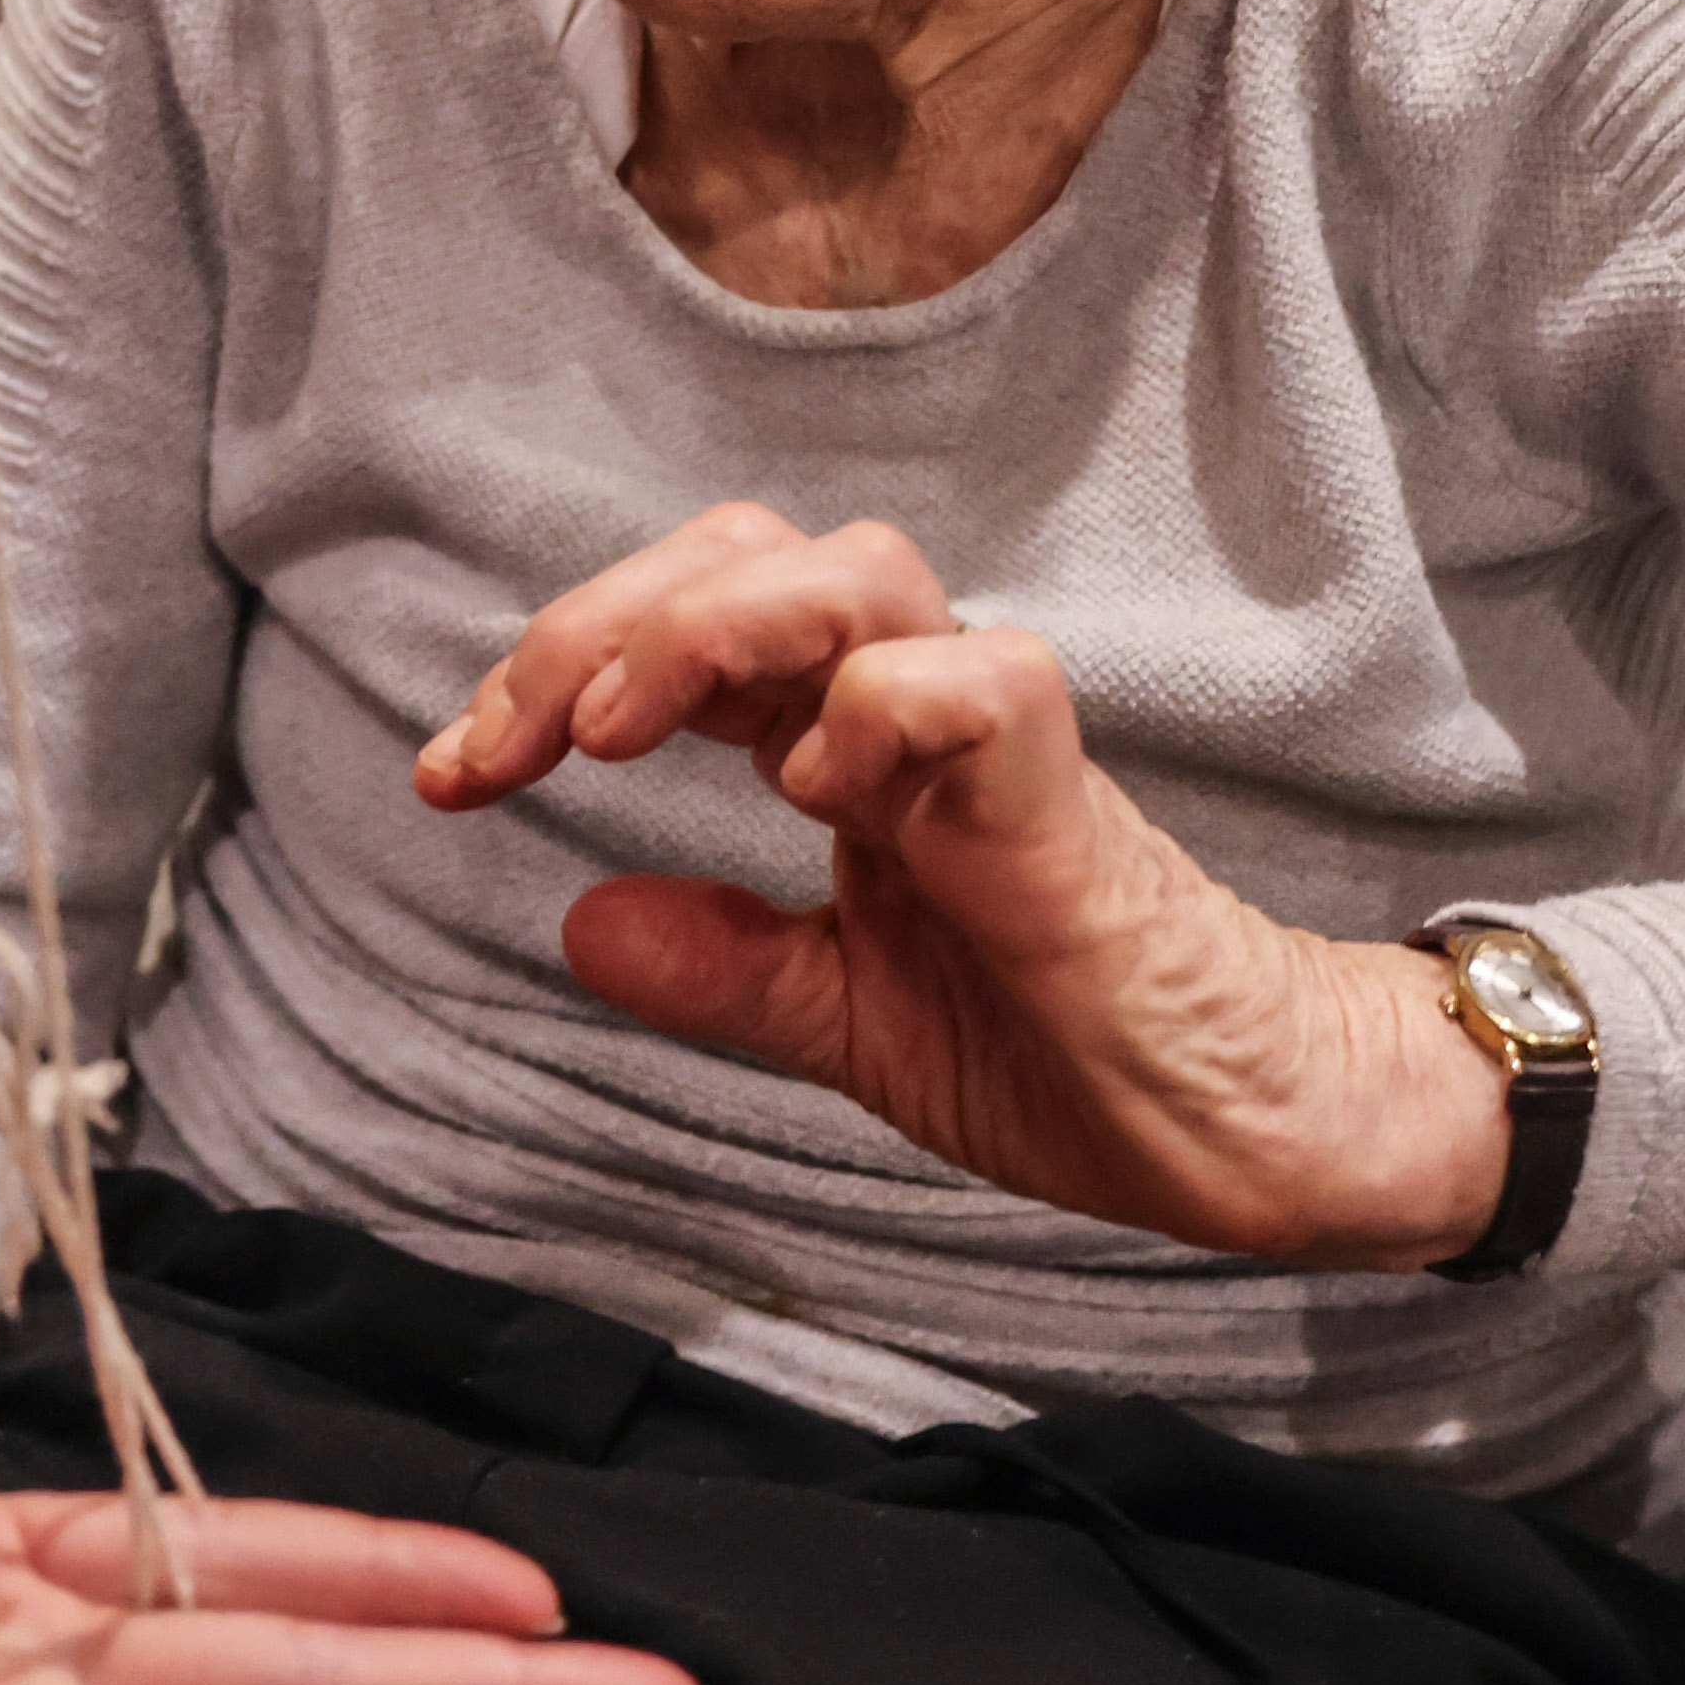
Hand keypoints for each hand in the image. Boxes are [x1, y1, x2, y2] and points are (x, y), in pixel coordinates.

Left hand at [427, 506, 1511, 1270]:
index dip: (550, 674)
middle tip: (504, 743)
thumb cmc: (1067, 1052)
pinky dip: (884, 706)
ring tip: (619, 728)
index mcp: (847, 753)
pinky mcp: (1068, 801)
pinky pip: (988, 682)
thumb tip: (577, 927)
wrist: (1234, 1129)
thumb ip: (727, 971)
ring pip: (863, 574)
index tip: (450, 776)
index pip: (684, 634)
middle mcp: (910, 717)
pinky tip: (813, 788)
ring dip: (714, 625)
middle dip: (598, 618)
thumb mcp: (850, 1024)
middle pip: (753, 554)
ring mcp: (992, 744)